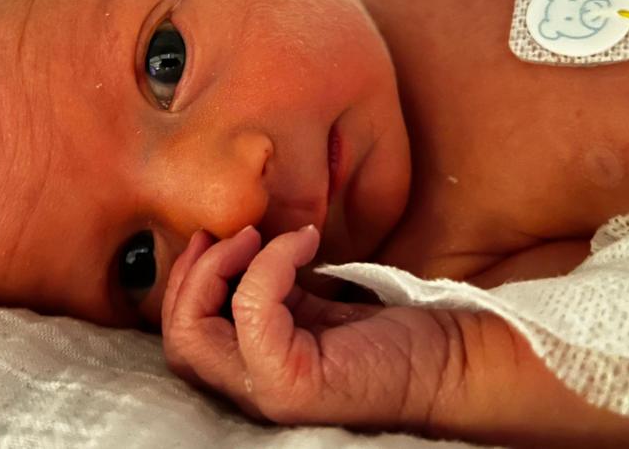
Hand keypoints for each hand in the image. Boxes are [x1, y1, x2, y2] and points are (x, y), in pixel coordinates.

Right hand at [161, 225, 461, 427]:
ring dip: (216, 268)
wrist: (452, 363)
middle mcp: (250, 392)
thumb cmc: (391, 334)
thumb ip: (268, 289)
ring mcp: (267, 394)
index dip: (186, 280)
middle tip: (228, 234)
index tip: (217, 236)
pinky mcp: (291, 384)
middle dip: (189, 274)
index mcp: (251, 370)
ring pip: (191, 336)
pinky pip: (251, 312)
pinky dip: (269, 264)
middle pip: (176, 341)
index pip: (182, 336)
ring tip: (255, 237)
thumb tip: (234, 239)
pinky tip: (304, 243)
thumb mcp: (311, 303)